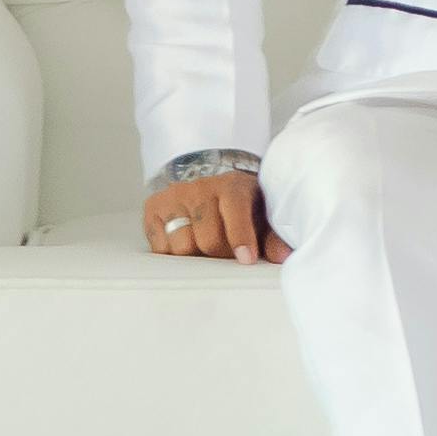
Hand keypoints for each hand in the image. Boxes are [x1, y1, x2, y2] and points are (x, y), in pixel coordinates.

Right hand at [143, 167, 283, 260]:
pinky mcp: (153, 207)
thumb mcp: (259, 213)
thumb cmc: (238, 204)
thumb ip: (272, 236)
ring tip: (203, 251)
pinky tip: (184, 245)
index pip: (234, 211)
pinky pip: (159, 246)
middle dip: (219, 255)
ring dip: (194, 256)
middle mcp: (199, 188)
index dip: (240, 237)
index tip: (246, 259)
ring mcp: (174, 197)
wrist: (205, 176)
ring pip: (180, 245)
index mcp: (231, 186)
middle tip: (225, 256)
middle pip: (207, 238)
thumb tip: (284, 257)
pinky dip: (172, 254)